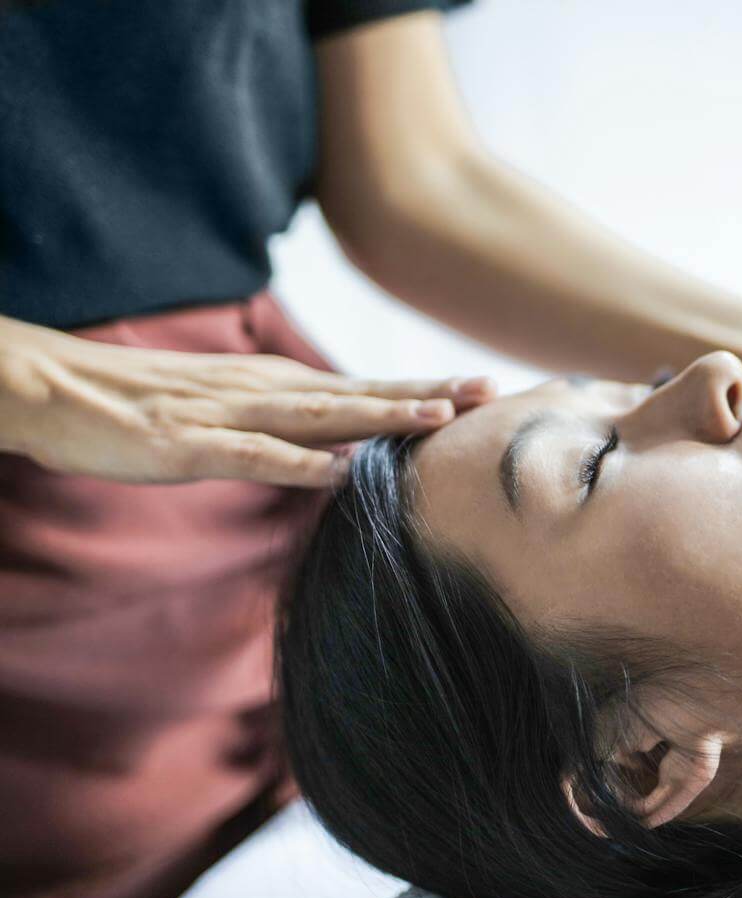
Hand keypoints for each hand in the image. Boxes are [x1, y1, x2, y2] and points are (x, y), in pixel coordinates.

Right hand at [0, 329, 496, 486]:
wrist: (58, 389)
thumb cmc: (144, 406)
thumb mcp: (228, 409)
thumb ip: (285, 425)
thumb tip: (341, 449)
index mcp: (275, 386)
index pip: (364, 387)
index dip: (424, 387)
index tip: (483, 387)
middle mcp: (263, 391)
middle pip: (359, 393)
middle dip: (426, 392)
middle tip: (488, 388)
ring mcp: (228, 415)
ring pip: (319, 416)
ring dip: (379, 415)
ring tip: (436, 417)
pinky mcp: (189, 444)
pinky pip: (251, 455)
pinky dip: (296, 464)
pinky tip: (337, 471)